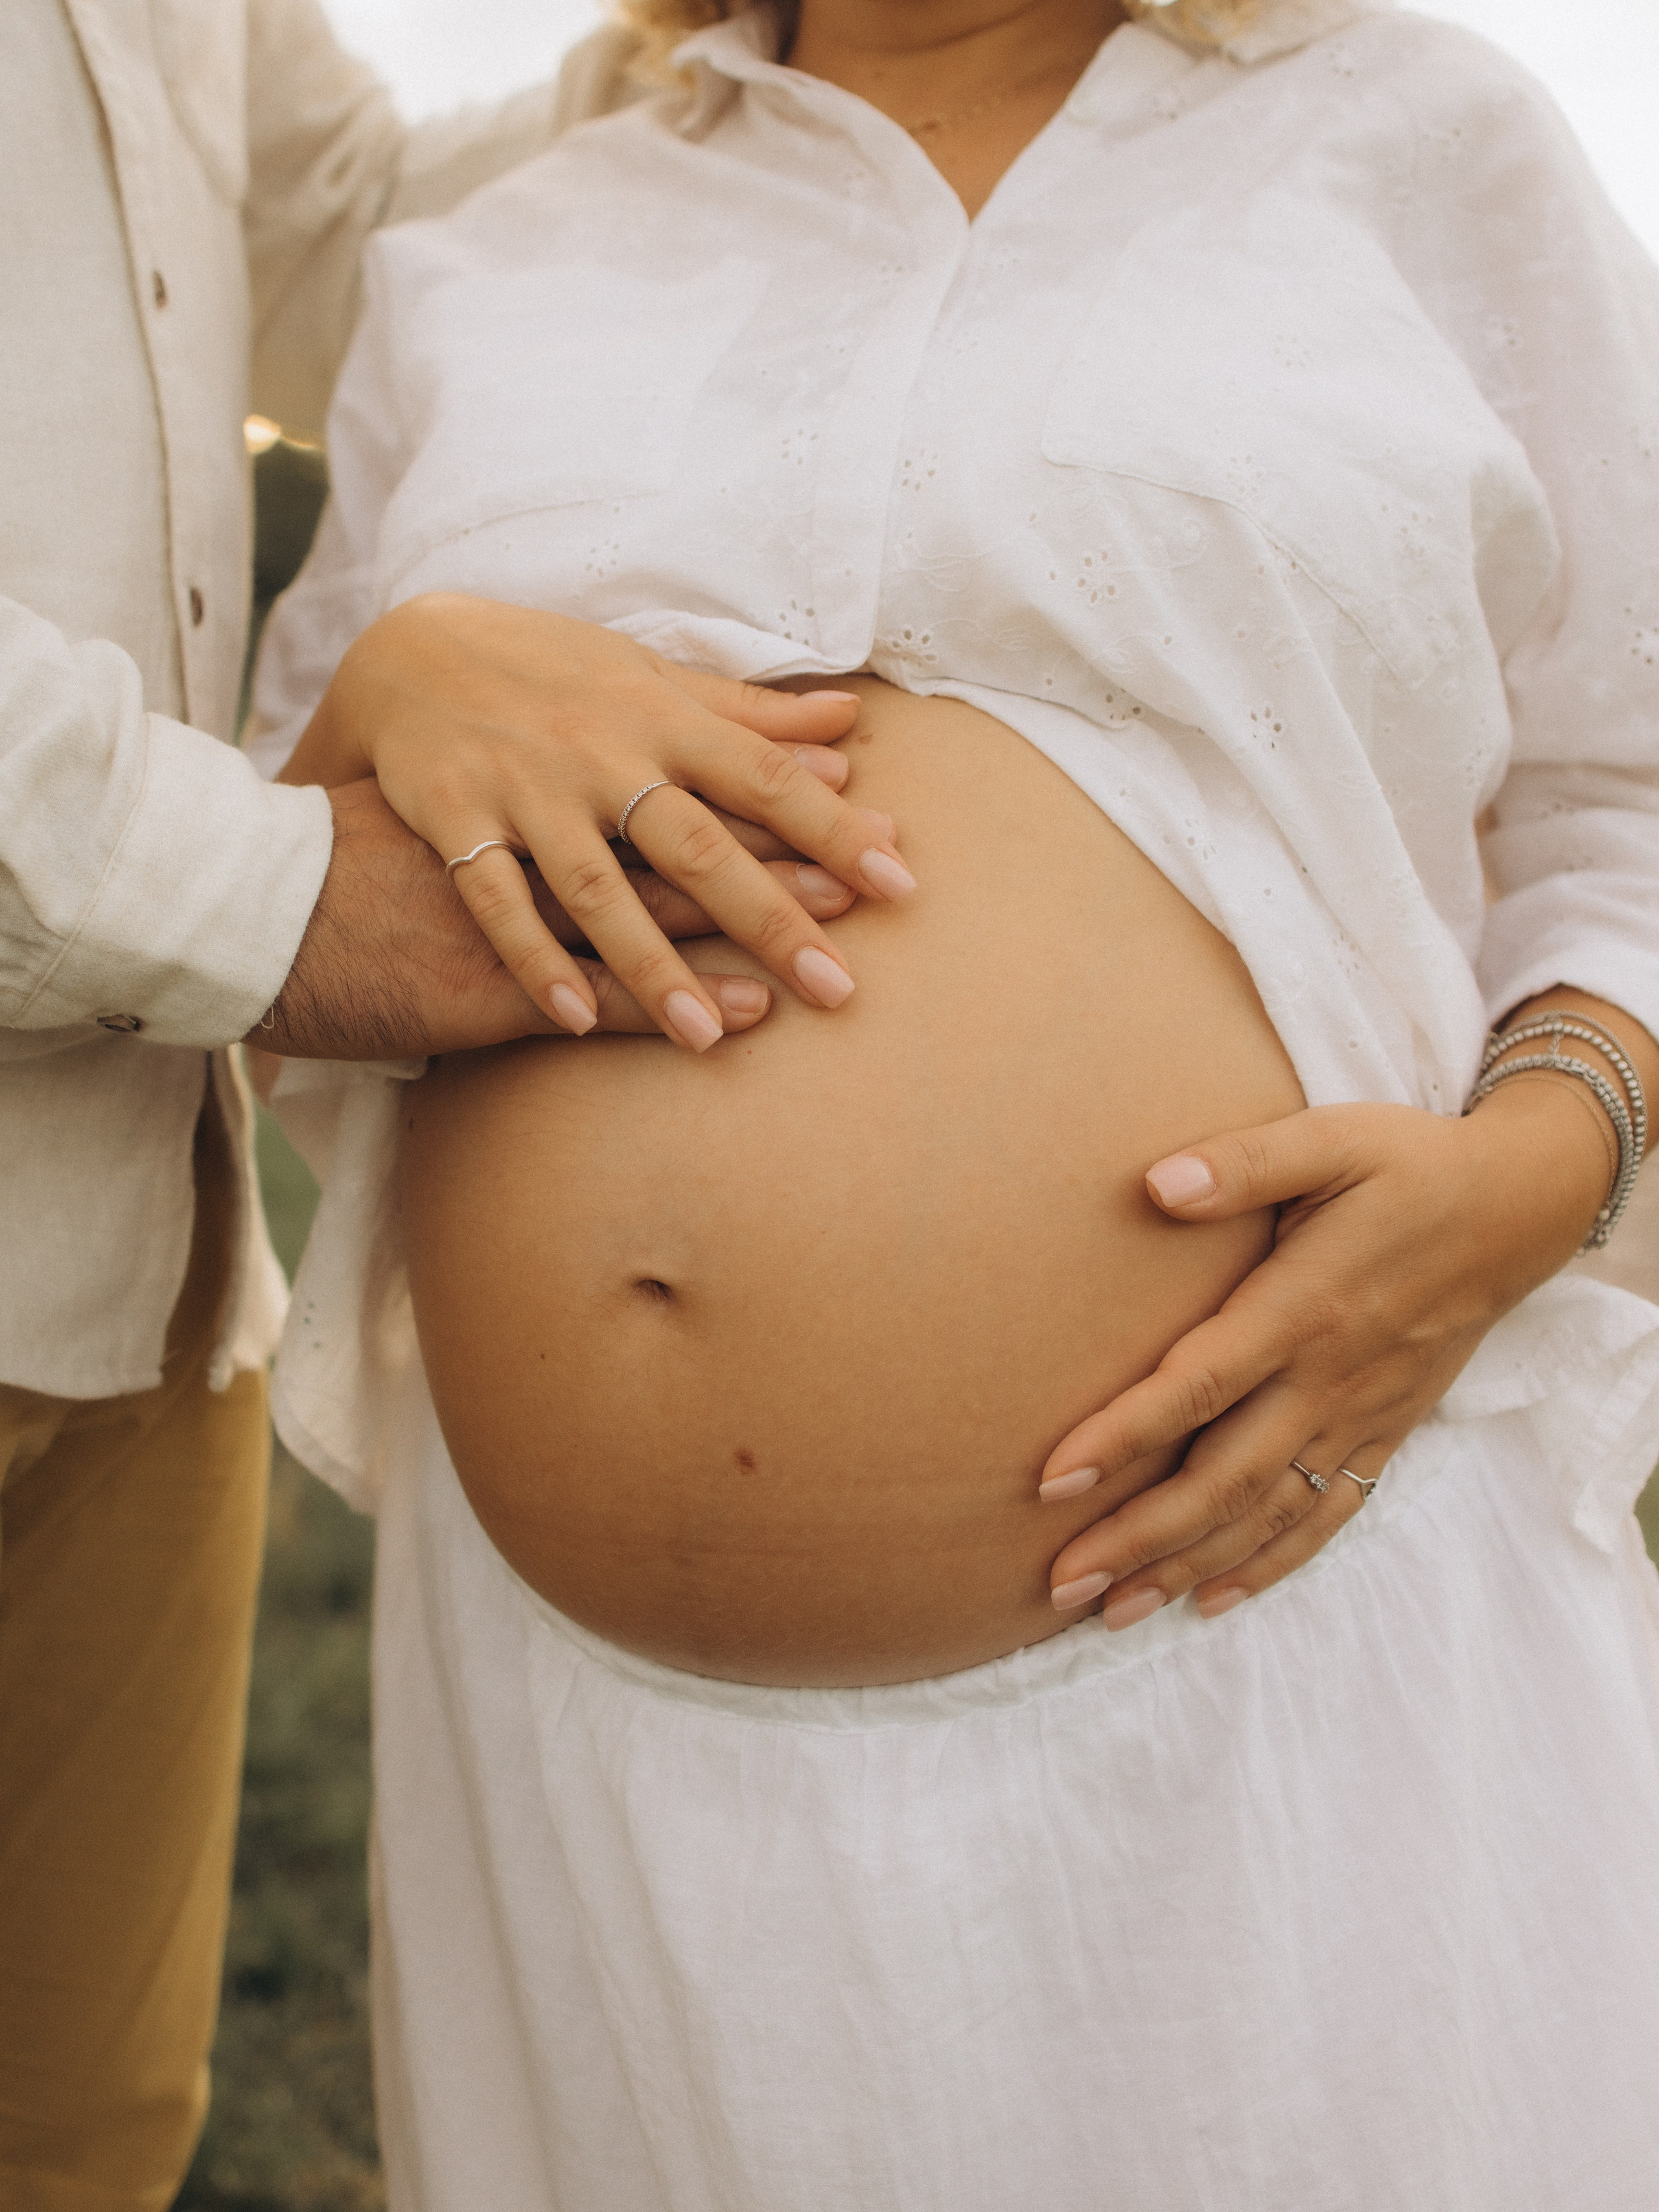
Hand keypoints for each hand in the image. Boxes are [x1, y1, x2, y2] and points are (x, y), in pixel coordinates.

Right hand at [280, 596, 916, 1050]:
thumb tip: (844, 727)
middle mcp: (598, 754)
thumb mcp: (647, 680)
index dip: (834, 830)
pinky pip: (496, 902)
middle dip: (770, 916)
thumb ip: (745, 714)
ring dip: (656, 965)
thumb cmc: (545, 673)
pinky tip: (578, 1021)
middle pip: (697, 844)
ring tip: (710, 1036)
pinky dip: (537, 961)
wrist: (401, 654)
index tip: (901, 881)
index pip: (764, 777)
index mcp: (655, 716)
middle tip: (838, 987)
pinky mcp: (453, 823)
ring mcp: (524, 790)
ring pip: (599, 890)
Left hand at [1039, 990, 1656, 1629]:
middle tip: (1059, 1582)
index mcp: (1305, 1308)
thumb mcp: (1332, 1139)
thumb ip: (1244, 1162)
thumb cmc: (1412, 1164)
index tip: (1052, 1480)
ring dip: (1187, 1566)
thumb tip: (1154, 1184)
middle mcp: (1330, 1378)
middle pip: (1224, 1477)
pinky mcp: (1387, 1432)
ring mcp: (1362, 1415)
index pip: (1200, 1387)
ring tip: (1111, 1613)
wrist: (1521, 1206)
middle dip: (1138, 1537)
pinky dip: (1270, 1565)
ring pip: (1267, 1513)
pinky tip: (1213, 1599)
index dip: (1125, 1436)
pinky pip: (1327, 1516)